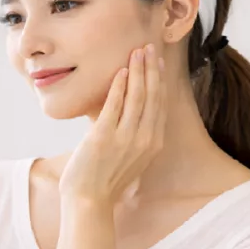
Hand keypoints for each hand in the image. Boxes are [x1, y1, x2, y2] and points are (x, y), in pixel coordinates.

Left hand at [59, 43, 166, 202]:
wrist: (90, 201)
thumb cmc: (104, 179)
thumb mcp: (128, 156)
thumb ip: (132, 135)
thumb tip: (126, 112)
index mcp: (153, 143)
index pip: (160, 104)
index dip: (159, 80)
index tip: (157, 61)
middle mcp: (145, 139)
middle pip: (152, 96)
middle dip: (151, 68)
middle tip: (148, 47)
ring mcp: (126, 139)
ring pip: (137, 97)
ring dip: (138, 71)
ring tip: (136, 52)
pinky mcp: (105, 138)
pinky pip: (115, 106)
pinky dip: (119, 87)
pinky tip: (120, 71)